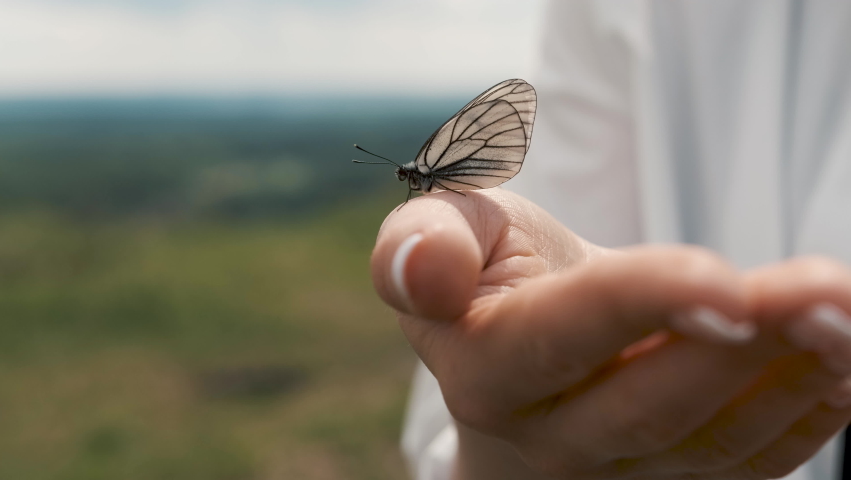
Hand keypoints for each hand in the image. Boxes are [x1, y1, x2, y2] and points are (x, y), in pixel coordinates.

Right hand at [371, 188, 850, 478]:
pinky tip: (839, 362)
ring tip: (842, 314)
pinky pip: (743, 466)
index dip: (640, 307)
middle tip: (823, 291)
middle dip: (742, 348)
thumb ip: (423, 242)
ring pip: (712, 442)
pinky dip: (802, 416)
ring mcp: (613, 473)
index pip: (562, 338)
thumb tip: (427, 272)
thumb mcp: (449, 232)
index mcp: (484, 367)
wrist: (521, 355)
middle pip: (650, 407)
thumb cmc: (488, 276)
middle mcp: (546, 439)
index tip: (724, 282)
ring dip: (791, 380)